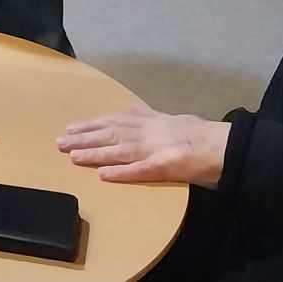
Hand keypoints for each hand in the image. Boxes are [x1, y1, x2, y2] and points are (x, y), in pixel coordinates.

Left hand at [58, 103, 229, 185]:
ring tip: (73, 157)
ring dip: (95, 153)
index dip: (89, 125)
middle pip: (110, 134)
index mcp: (147, 121)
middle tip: (60, 143)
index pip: (112, 121)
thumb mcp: (169, 117)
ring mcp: (155, 148)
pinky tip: (104, 175)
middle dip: (83, 139)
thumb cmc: (196, 133)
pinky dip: (121, 172)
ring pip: (119, 150)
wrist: (222, 145)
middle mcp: (147, 132)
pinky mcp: (165, 166)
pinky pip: (140, 170)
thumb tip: (131, 108)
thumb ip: (148, 115)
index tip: (69, 129)